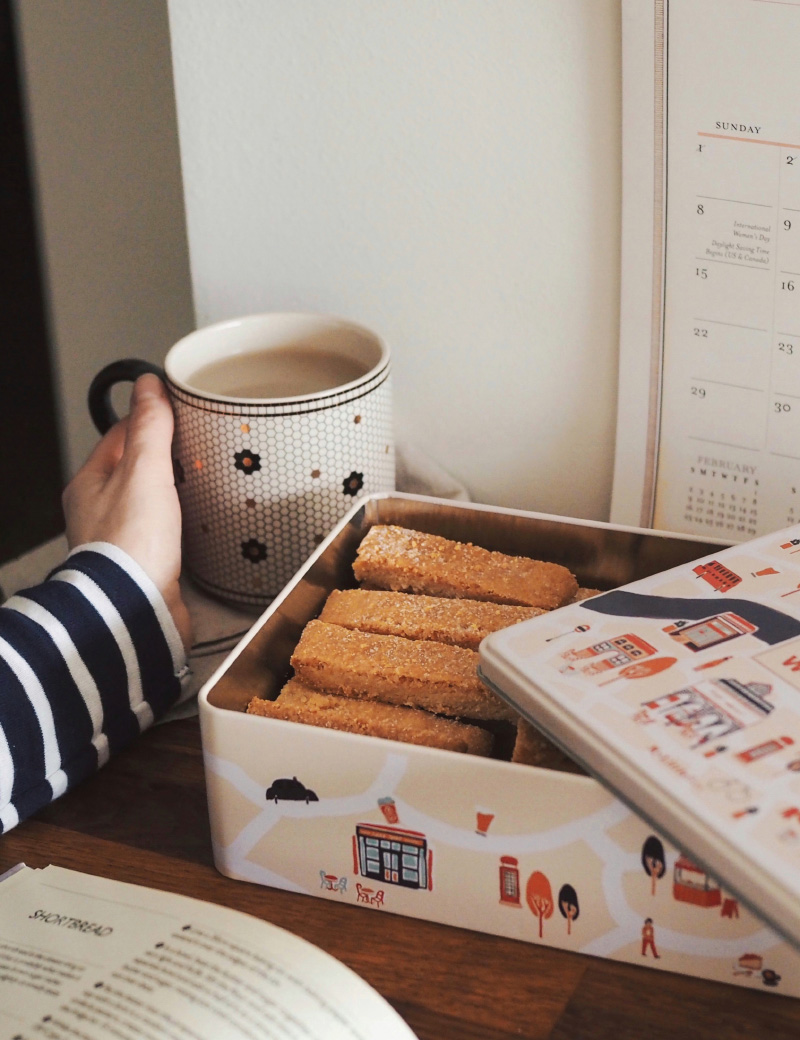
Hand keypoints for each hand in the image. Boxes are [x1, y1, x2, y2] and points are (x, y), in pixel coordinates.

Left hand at [63, 374, 191, 649]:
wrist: (136, 608)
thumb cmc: (131, 545)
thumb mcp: (144, 471)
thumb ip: (149, 427)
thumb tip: (149, 386)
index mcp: (90, 484)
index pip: (119, 435)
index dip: (148, 418)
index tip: (175, 408)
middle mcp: (100, 512)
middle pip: (137, 469)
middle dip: (167, 457)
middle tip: (198, 445)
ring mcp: (123, 539)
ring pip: (152, 502)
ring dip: (177, 493)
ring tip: (205, 481)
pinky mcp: (147, 564)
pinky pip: (166, 533)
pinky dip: (184, 524)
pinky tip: (203, 522)